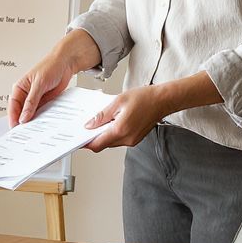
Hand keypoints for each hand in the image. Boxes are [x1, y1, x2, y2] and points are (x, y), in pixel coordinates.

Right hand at [9, 30, 99, 124]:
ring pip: (31, 113)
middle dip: (22, 121)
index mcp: (19, 88)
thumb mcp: (38, 84)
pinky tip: (44, 124)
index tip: (15, 127)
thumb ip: (31, 101)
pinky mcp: (45, 101)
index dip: (13, 117)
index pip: (13, 105)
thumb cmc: (50, 66)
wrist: (66, 63)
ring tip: (35, 130)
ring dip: (33, 121)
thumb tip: (23, 116)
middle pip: (21, 111)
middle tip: (24, 132)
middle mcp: (26, 94)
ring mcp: (36, 99)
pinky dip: (42, 118)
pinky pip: (42, 112)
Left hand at [84, 73, 221, 150]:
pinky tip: (111, 122)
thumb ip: (102, 115)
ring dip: (103, 135)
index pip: (97, 144)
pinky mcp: (135, 139)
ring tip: (99, 122)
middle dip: (93, 138)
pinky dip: (111, 133)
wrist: (163, 100)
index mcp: (120, 130)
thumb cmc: (144, 97)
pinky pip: (119, 140)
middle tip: (86, 128)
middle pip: (103, 145)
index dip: (85, 143)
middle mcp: (127, 139)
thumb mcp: (117, 101)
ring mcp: (132, 141)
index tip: (78, 139)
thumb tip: (89, 125)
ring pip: (111, 143)